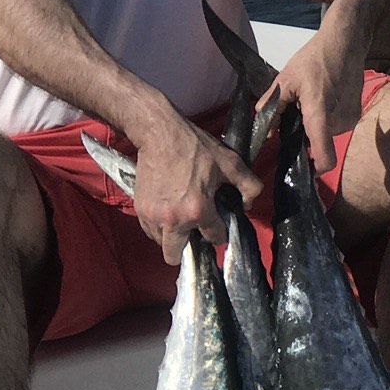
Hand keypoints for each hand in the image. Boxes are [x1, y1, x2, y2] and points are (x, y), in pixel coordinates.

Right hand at [125, 110, 260, 263]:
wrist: (159, 134)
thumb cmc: (195, 147)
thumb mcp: (230, 162)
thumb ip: (249, 185)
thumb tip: (248, 205)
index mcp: (198, 210)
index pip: (214, 238)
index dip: (219, 231)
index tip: (217, 223)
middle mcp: (174, 219)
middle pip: (176, 255)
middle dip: (188, 247)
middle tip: (194, 230)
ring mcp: (153, 216)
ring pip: (161, 243)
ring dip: (171, 237)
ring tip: (179, 219)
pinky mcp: (140, 210)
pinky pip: (149, 231)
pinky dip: (158, 227)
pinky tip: (167, 212)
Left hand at [260, 20, 365, 173]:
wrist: (345, 42)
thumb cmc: (314, 58)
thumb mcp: (286, 78)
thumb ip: (273, 106)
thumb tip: (266, 132)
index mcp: (319, 112)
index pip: (324, 154)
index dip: (314, 168)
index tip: (302, 169)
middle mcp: (339, 121)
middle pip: (319, 142)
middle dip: (306, 133)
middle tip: (298, 112)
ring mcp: (350, 118)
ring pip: (327, 134)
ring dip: (316, 125)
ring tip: (311, 101)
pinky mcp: (356, 115)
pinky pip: (335, 126)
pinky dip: (327, 119)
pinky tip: (324, 99)